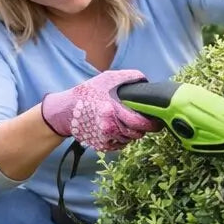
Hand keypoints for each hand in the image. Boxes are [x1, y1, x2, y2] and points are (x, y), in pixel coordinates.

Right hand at [40, 69, 163, 151]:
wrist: (66, 111)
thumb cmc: (87, 93)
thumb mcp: (107, 79)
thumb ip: (129, 77)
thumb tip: (146, 82)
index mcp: (112, 110)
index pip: (139, 123)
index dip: (152, 123)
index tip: (157, 121)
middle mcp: (109, 127)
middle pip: (136, 134)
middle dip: (144, 129)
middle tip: (147, 122)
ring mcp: (105, 139)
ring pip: (129, 140)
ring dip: (132, 133)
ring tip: (128, 122)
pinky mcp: (101, 146)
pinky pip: (120, 145)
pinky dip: (122, 138)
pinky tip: (118, 128)